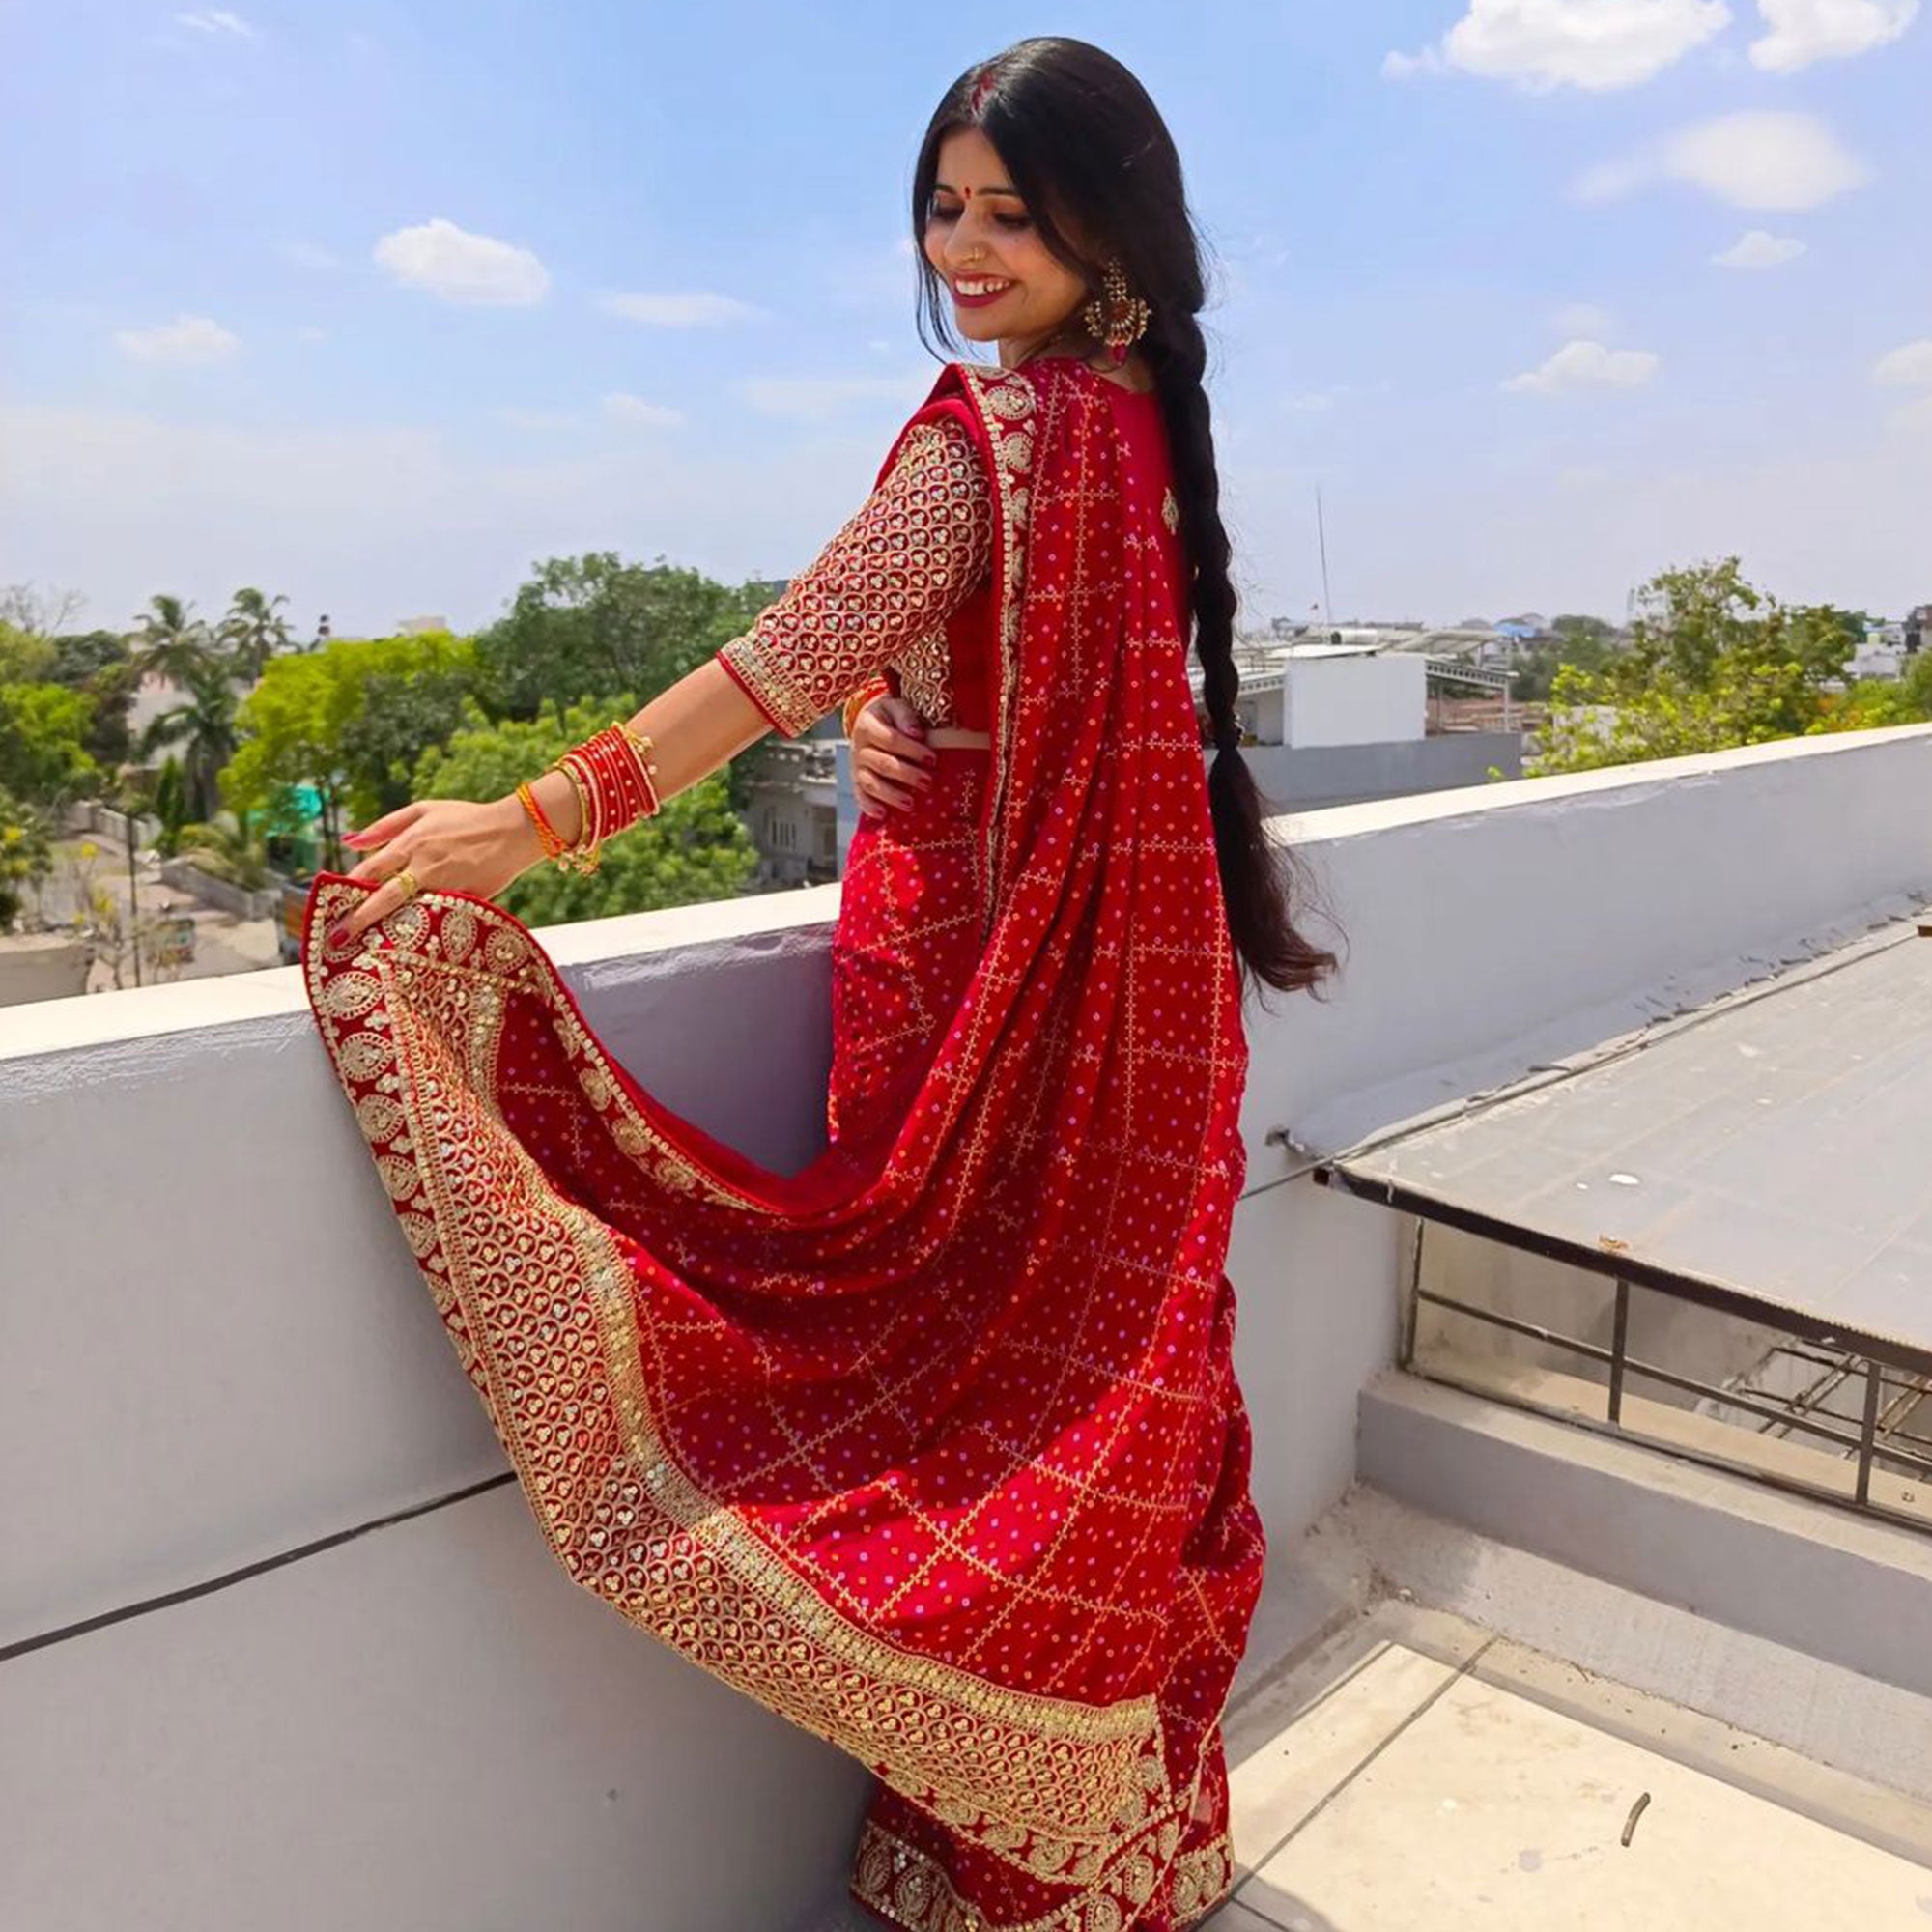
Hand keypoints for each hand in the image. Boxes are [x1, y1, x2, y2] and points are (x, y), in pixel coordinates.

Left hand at [321, 794, 539, 953]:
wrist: (516, 830)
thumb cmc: (468, 818)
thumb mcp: (425, 810)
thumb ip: (386, 825)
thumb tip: (351, 841)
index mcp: (412, 841)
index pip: (370, 870)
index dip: (347, 889)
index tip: (330, 907)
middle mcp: (425, 865)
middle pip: (384, 897)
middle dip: (358, 919)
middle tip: (337, 939)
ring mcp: (447, 886)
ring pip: (410, 912)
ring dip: (388, 929)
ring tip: (369, 946)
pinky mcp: (467, 901)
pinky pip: (440, 917)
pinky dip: (424, 929)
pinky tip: (410, 945)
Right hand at [852, 695, 936, 816]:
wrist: (870, 721)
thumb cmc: (890, 715)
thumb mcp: (896, 705)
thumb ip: (905, 715)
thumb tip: (916, 733)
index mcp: (868, 725)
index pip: (890, 739)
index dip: (911, 750)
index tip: (932, 758)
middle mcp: (859, 747)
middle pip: (882, 764)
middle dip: (906, 774)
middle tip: (927, 783)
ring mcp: (856, 766)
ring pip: (870, 782)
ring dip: (890, 794)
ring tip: (910, 804)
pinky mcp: (856, 781)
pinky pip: (859, 795)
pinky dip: (869, 806)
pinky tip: (882, 814)